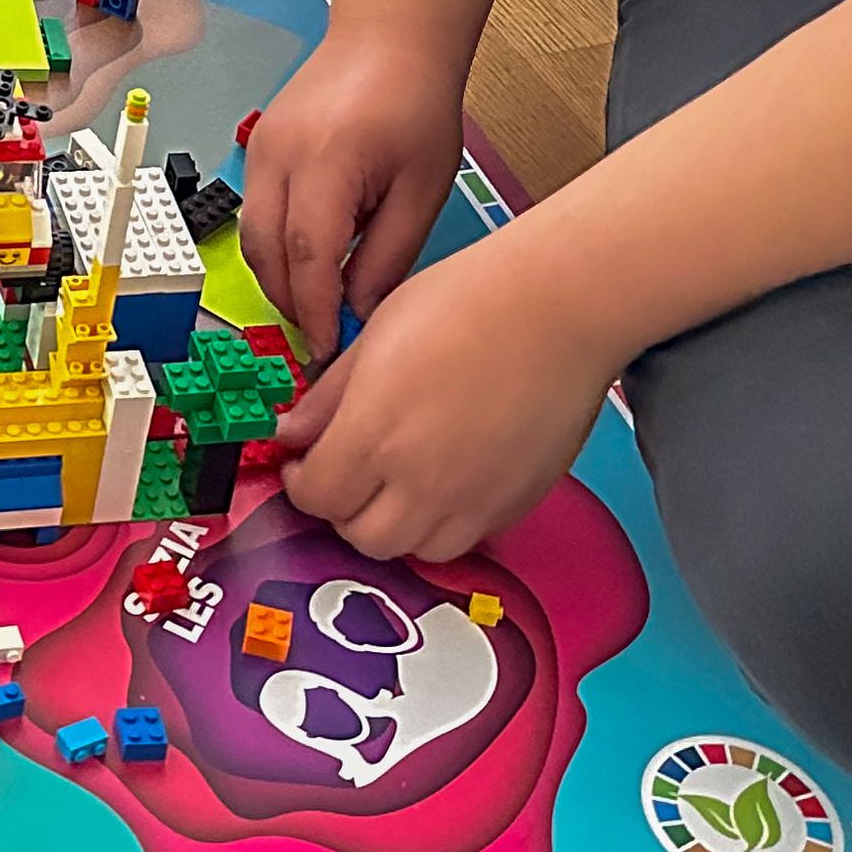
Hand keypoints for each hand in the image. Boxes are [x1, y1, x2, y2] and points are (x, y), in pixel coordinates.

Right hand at [242, 26, 468, 353]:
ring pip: (251, 239)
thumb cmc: (413, 101)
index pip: (307, 257)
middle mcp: (280, 155)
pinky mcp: (258, 149)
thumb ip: (387, 257)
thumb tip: (357, 310)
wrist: (389, 39)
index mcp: (327, 162)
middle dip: (292, 303)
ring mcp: (260, 150)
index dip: (314, 312)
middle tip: (326, 334)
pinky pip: (255, 213)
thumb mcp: (421, 191)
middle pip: (265, 255)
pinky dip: (276, 248)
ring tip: (322, 302)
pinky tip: (312, 260)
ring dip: (280, 279)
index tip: (327, 348)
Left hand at [275, 241, 612, 559]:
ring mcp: (474, 499)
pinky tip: (445, 480)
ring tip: (397, 481)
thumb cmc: (471, 302)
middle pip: (360, 537)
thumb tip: (292, 433)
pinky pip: (466, 538)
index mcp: (375, 434)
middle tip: (347, 473)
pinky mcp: (515, 502)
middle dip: (343, 509)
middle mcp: (422, 481)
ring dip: (394, 525)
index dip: (302, 482)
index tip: (305, 463)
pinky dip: (444, 523)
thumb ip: (327, 399)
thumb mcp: (374, 336)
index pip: (316, 498)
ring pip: (414, 550)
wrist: (559, 307)